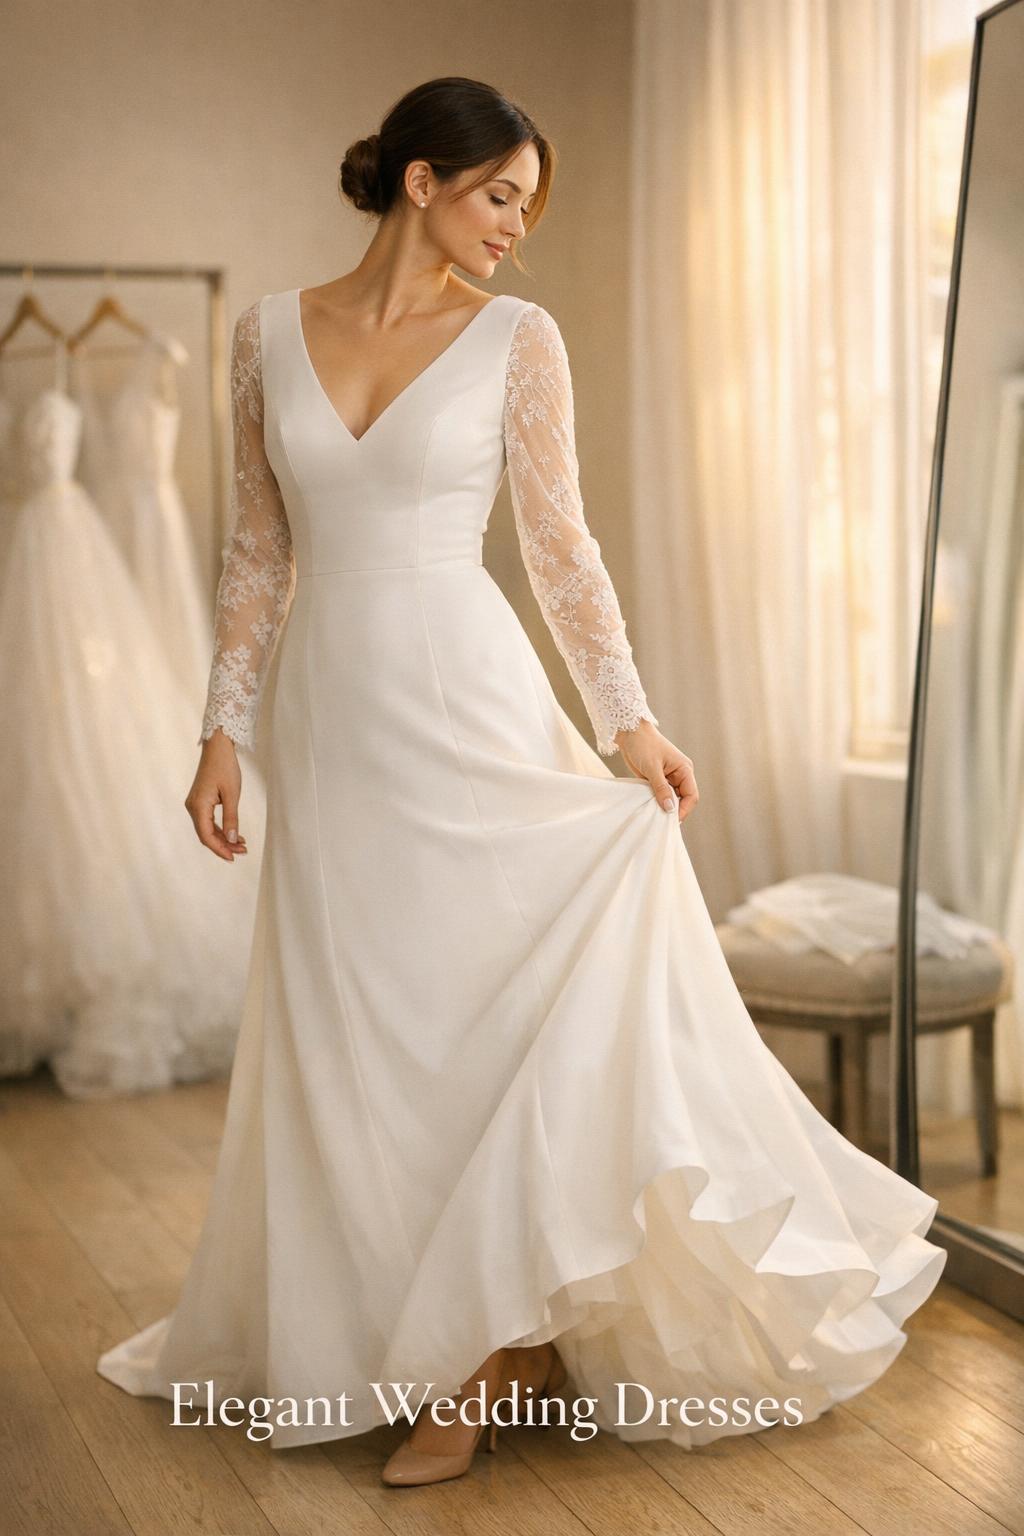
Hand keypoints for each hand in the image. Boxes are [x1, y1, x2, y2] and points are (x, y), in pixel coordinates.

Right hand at [184, 729, 249, 859]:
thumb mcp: (232, 794)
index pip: (206, 835)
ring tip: (242, 845)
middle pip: (206, 834)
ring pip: (207, 829)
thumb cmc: (225, 767)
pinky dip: (221, 829)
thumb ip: (232, 818)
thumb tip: (233, 840)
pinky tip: (235, 834)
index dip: (220, 849)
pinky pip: (208, 820)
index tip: (234, 857)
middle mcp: (193, 807)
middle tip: (243, 851)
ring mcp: (195, 804)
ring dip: (224, 838)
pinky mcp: (200, 801)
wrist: (217, 748)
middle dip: (224, 845)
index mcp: (198, 806)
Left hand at [614, 719, 698, 822]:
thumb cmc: (643, 744)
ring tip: (655, 816)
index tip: (672, 820)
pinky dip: (657, 801)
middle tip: (662, 821)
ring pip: (672, 798)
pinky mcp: (658, 779)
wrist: (629, 732)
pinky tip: (649, 808)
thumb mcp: (652, 768)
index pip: (691, 795)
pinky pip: (661, 794)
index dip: (684, 810)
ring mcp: (668, 777)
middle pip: (683, 799)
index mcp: (684, 769)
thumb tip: (670, 809)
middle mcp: (680, 775)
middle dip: (674, 810)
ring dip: (664, 806)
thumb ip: (661, 789)